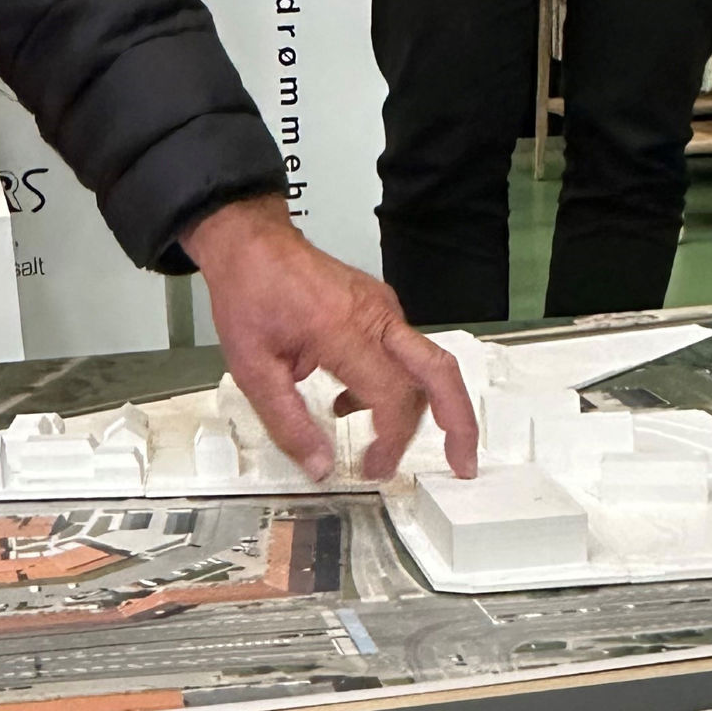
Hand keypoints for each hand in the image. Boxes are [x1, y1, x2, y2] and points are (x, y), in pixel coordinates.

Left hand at [180, 195, 478, 481]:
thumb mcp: (252, 368)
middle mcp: (374, 315)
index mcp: (343, 329)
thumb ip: (288, 422)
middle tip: (461, 464)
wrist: (251, 242)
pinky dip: (397, 385)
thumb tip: (320, 466)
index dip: (391, 440)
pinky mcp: (379, 306)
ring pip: (426, 363)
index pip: (392, 394)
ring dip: (423, 409)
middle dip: (459, 423)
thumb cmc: (250, 293)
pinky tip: (356, 405)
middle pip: (438, 372)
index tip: (374, 468)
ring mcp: (382, 307)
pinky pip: (404, 351)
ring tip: (391, 448)